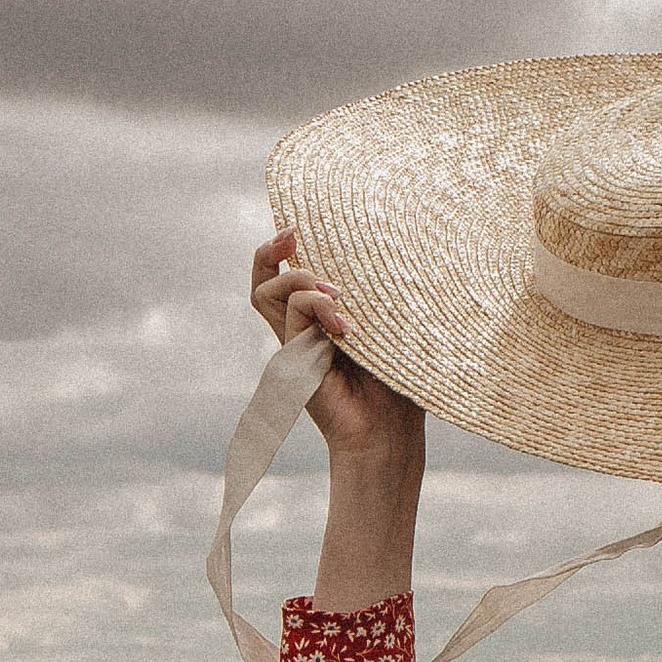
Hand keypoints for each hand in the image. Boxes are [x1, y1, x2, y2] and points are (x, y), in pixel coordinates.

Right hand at [251, 231, 423, 468]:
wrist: (389, 434)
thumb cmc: (399, 385)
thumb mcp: (389, 328)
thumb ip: (373, 296)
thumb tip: (380, 248)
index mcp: (321, 321)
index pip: (287, 277)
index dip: (282, 250)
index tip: (298, 227)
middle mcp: (302, 331)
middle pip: (263, 280)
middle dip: (272, 249)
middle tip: (294, 233)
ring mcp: (295, 344)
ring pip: (270, 292)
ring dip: (302, 279)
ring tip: (339, 295)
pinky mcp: (294, 358)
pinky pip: (295, 312)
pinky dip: (319, 307)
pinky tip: (347, 326)